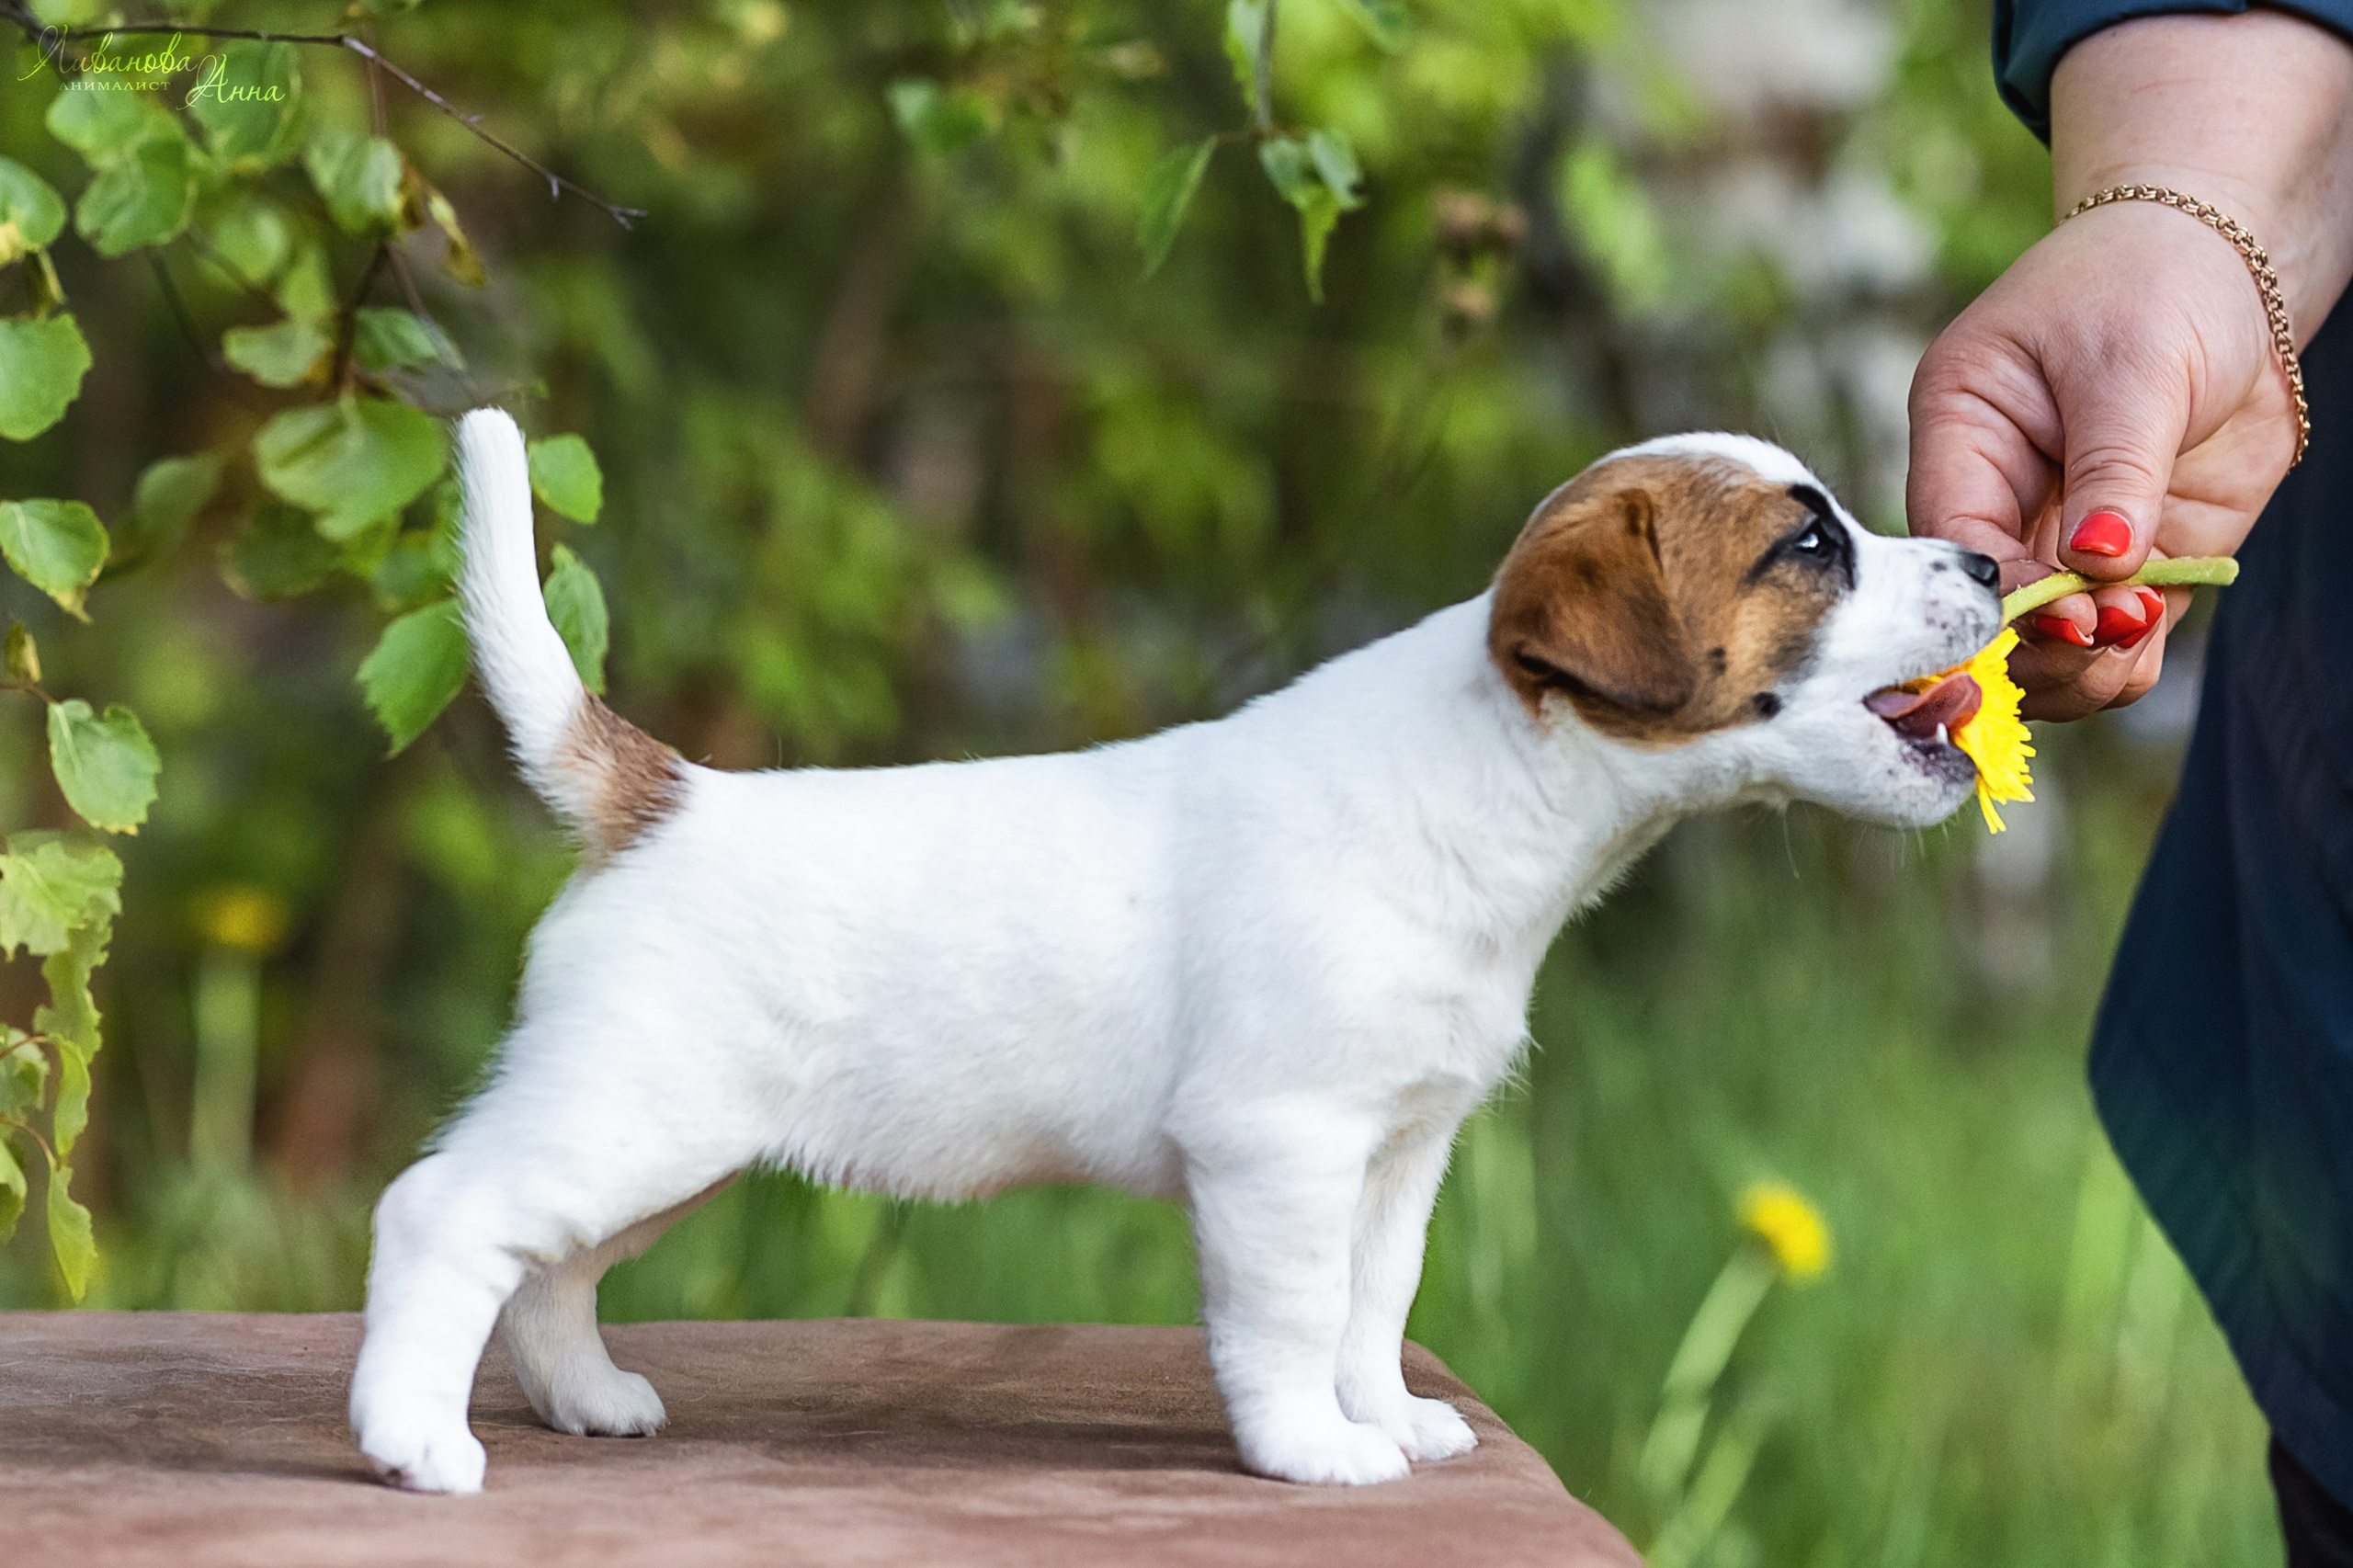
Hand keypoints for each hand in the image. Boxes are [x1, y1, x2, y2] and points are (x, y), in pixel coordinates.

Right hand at [1905, 13, 2352, 720]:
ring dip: (2078, 668)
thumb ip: (2116, 471)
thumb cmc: (2159, 280)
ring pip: (2042, 640)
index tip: (2063, 617)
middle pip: (1985, 605)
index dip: (1996, 589)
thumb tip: (2096, 569)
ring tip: (2129, 649)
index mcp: (1962, 431)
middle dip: (2034, 642)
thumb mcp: (2134, 366)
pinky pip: (2111, 638)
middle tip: (2102, 642)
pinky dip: (2124, 664)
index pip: (1951, 534)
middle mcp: (1998, 495)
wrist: (2240, 263)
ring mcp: (2062, 533)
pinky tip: (2141, 654)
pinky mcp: (2131, 559)